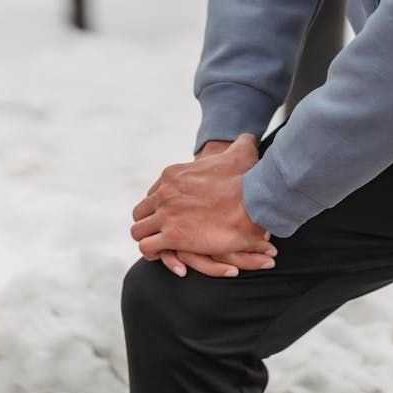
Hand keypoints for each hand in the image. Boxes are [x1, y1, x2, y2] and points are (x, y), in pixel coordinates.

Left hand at [131, 133, 274, 275]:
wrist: (254, 198)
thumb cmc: (249, 178)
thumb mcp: (240, 153)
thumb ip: (240, 144)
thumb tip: (248, 137)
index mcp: (173, 176)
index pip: (154, 193)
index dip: (160, 206)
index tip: (171, 215)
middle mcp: (164, 193)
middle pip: (141, 211)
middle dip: (149, 223)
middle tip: (162, 233)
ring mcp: (166, 214)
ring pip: (138, 230)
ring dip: (148, 239)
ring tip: (161, 247)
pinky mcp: (173, 235)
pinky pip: (147, 247)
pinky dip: (153, 253)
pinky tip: (165, 256)